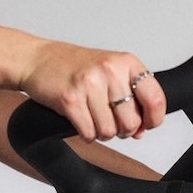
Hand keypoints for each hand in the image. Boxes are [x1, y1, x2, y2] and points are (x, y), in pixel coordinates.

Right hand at [20, 42, 165, 141]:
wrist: (37, 59)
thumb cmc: (73, 66)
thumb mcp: (109, 72)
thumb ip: (130, 97)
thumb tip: (142, 129)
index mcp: (126, 62)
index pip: (155, 98)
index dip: (153, 119)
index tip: (146, 125)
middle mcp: (110, 70)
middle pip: (131, 121)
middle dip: (121, 129)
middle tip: (109, 120)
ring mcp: (90, 84)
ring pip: (109, 131)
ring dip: (101, 132)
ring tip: (91, 117)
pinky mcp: (70, 99)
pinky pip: (89, 133)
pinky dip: (86, 133)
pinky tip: (80, 119)